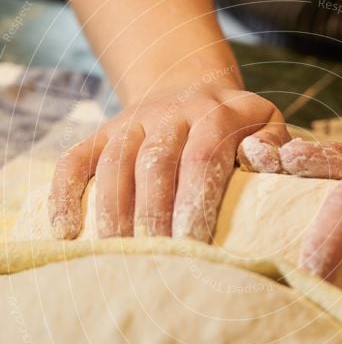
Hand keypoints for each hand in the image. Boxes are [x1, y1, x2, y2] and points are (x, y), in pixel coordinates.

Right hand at [49, 83, 287, 240]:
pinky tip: (67, 233)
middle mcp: (169, 113)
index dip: (196, 200)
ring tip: (118, 252)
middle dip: (155, 213)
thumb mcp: (265, 122)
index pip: (203, 156)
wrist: (187, 86)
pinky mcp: (101, 134)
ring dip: (113, 210)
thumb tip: (263, 162)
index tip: (195, 244)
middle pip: (156, 162)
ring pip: (115, 163)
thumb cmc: (234, 125)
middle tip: (158, 256)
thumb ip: (274, 144)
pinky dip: (66, 193)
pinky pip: (75, 159)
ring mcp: (131, 123)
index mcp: (215, 113)